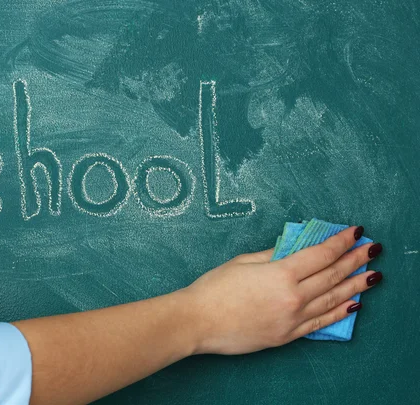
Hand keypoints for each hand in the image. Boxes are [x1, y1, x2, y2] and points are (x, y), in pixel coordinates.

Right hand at [183, 226, 382, 354]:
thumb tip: (292, 249)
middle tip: (371, 249)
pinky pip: (320, 323)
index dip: (340, 242)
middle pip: (332, 276)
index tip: (354, 232)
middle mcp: (293, 298)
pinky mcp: (286, 336)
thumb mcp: (243, 262)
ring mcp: (292, 319)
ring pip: (332, 300)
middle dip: (354, 261)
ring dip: (355, 286)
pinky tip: (353, 304)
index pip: (321, 255)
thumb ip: (272, 255)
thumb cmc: (214, 288)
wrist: (198, 321)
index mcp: (281, 275)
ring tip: (372, 275)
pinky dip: (339, 313)